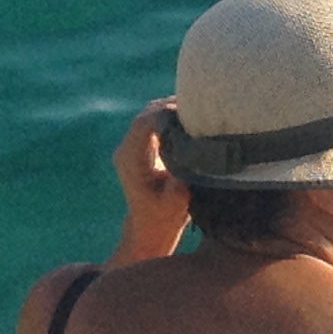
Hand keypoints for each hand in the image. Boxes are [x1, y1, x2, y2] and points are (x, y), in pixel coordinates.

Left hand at [110, 99, 191, 260]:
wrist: (150, 227)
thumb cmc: (164, 217)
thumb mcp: (176, 202)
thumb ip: (181, 178)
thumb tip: (192, 153)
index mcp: (131, 159)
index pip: (145, 123)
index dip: (168, 112)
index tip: (196, 113)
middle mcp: (126, 149)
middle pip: (147, 114)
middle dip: (174, 106)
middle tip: (205, 108)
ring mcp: (132, 146)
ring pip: (151, 114)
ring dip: (175, 110)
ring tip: (202, 112)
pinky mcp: (142, 146)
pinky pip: (156, 122)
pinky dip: (174, 117)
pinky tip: (194, 120)